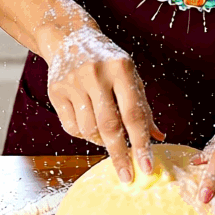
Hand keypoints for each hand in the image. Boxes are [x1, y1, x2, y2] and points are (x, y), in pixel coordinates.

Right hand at [45, 22, 164, 182]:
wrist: (70, 37)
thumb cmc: (107, 61)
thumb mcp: (129, 76)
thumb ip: (143, 107)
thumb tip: (158, 138)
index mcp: (121, 68)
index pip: (133, 113)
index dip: (141, 143)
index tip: (147, 167)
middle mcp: (97, 74)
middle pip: (109, 126)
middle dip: (120, 155)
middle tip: (128, 176)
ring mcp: (74, 82)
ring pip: (89, 130)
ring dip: (100, 140)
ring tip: (105, 131)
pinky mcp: (56, 90)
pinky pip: (71, 127)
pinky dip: (83, 133)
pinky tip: (87, 121)